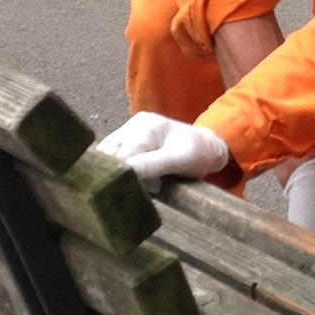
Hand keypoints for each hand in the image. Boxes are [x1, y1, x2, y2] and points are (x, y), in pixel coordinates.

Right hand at [95, 112, 228, 182]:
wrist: (206, 148)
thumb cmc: (198, 154)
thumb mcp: (179, 160)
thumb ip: (151, 165)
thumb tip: (123, 173)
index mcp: (146, 126)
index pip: (122, 155)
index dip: (126, 176)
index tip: (143, 189)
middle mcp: (133, 125)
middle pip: (111, 155)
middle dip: (122, 175)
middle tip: (148, 186)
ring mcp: (129, 131)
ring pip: (108, 156)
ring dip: (119, 174)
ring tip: (146, 181)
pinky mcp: (127, 140)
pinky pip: (113, 156)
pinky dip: (120, 170)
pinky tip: (136, 178)